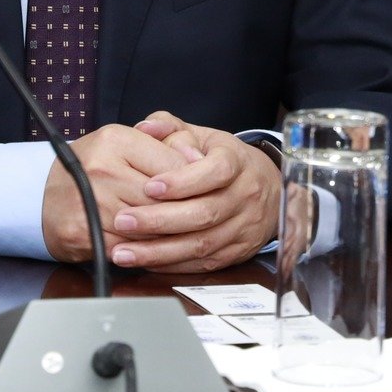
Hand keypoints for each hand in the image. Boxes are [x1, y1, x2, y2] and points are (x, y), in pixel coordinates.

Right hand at [40, 123, 192, 261]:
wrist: (41, 195)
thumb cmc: (91, 168)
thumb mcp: (125, 145)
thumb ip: (164, 145)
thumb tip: (200, 160)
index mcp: (115, 140)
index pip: (172, 164)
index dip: (192, 180)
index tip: (202, 189)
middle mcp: (101, 168)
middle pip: (161, 199)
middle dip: (180, 211)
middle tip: (194, 217)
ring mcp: (89, 201)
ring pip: (147, 226)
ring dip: (163, 234)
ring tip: (172, 231)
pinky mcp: (81, 232)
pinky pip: (126, 247)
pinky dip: (140, 250)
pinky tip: (146, 245)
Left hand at [102, 111, 281, 273]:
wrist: (269, 189)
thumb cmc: (224, 160)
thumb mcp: (203, 136)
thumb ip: (171, 128)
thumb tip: (145, 126)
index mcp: (237, 162)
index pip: (216, 171)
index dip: (184, 181)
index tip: (149, 186)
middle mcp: (244, 195)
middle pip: (204, 213)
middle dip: (160, 220)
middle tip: (123, 221)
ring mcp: (244, 227)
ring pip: (201, 244)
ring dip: (159, 251)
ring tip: (123, 251)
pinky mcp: (237, 252)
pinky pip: (202, 263)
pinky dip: (171, 264)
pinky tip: (145, 261)